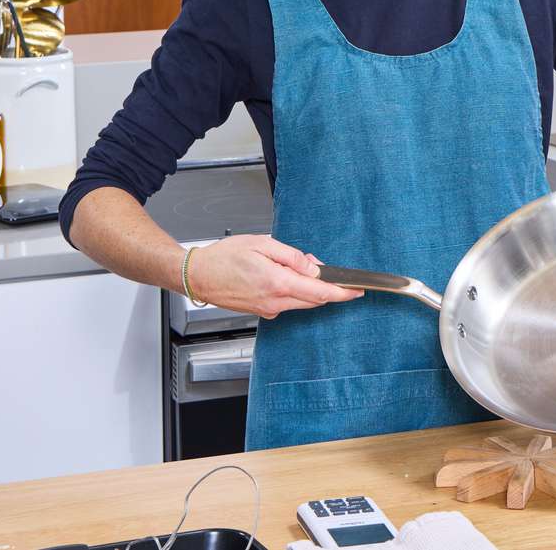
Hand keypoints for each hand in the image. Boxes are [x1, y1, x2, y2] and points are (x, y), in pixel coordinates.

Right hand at [185, 234, 362, 318]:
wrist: (198, 276)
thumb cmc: (224, 257)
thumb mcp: (262, 245)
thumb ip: (292, 256)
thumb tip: (313, 266)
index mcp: (278, 283)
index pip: (320, 292)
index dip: (342, 292)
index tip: (357, 291)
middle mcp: (275, 301)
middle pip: (314, 299)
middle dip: (325, 286)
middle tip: (320, 266)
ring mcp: (268, 309)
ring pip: (301, 302)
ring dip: (308, 287)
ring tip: (294, 266)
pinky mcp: (262, 311)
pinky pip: (287, 303)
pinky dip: (293, 292)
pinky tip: (282, 277)